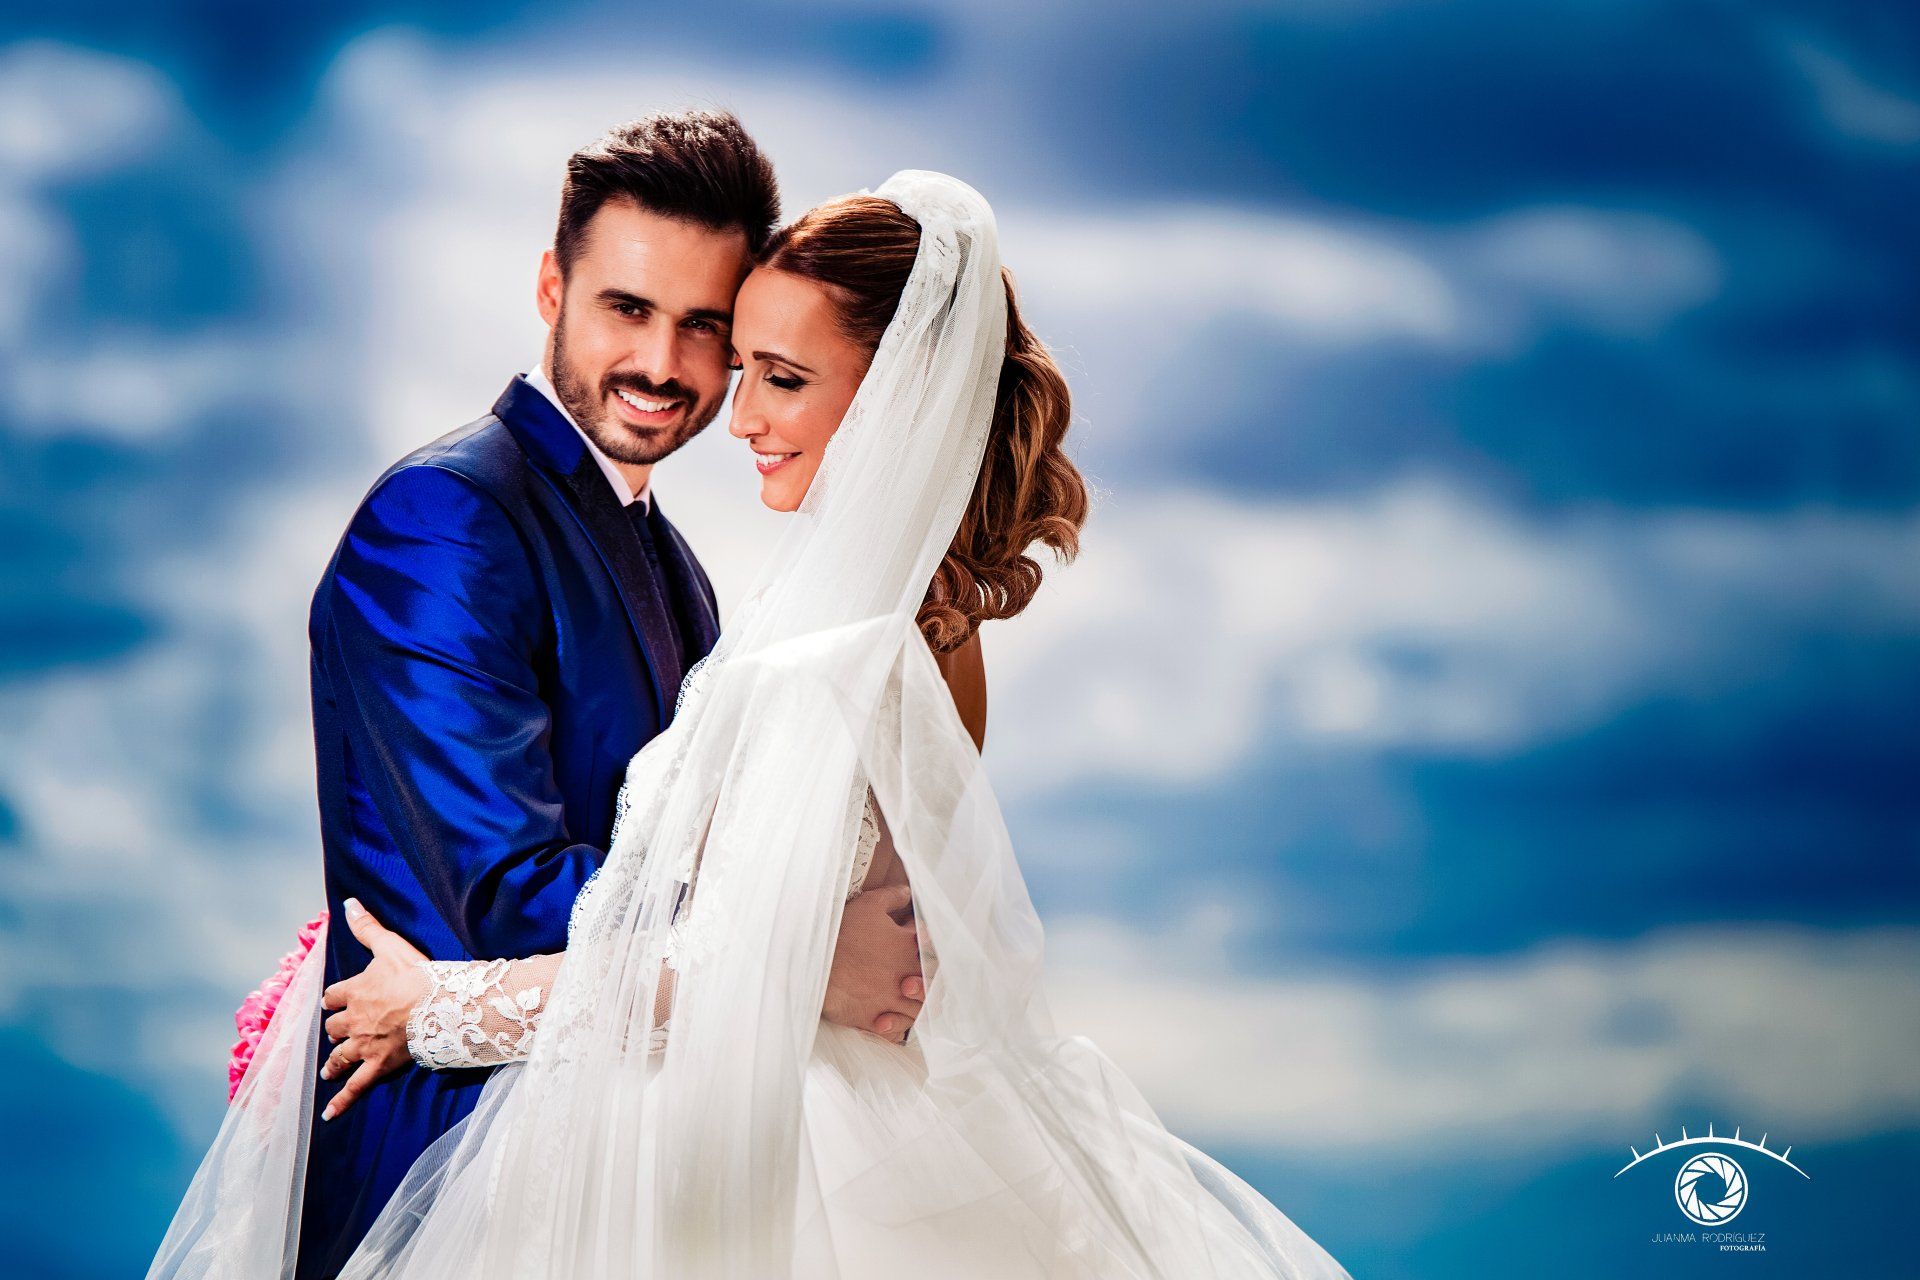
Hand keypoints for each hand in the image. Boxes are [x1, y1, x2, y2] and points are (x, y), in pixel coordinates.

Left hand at [317, 898, 429, 1119]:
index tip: (335, 1000)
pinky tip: (329, 1115)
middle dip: (335, 1030)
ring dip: (333, 1063)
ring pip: (340, 1057)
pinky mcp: (378, 1066)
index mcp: (355, 992)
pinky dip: (342, 1102)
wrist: (437, 1006)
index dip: (335, 998)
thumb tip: (349, 903)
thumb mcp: (389, 945)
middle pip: (334, 1027)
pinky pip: (355, 1087)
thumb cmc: (416, 974)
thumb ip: (366, 926)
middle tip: (337, 1033)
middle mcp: (354, 1020)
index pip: (334, 995)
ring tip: (328, 1070)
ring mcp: (364, 1045)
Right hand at [822, 883, 924, 1041]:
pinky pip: (895, 1031)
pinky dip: (896, 1028)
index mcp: (908, 947)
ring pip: (918, 1010)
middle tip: (915, 978)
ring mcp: (892, 999)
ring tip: (904, 1002)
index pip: (930, 948)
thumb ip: (892, 897)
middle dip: (927, 982)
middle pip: (930, 983)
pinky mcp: (875, 1019)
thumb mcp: (868, 905)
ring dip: (915, 1006)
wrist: (815, 966)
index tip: (916, 944)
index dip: (926, 945)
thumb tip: (908, 892)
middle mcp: (905, 975)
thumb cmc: (841, 933)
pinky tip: (890, 1021)